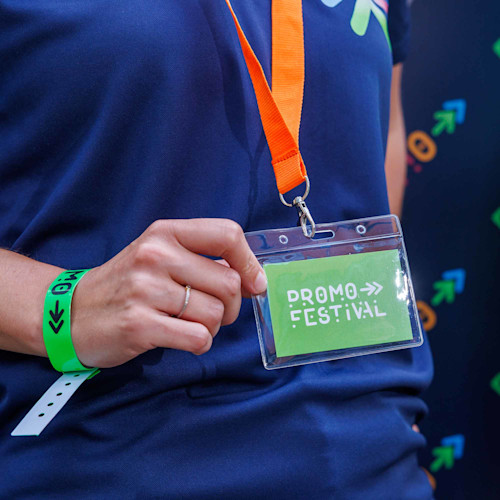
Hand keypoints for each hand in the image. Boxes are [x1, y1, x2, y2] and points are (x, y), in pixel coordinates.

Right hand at [71, 219, 266, 367]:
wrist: (73, 311)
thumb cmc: (127, 284)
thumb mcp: (160, 255)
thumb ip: (203, 259)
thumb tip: (253, 278)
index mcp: (165, 233)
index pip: (227, 234)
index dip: (250, 262)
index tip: (254, 284)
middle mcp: (155, 255)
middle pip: (229, 284)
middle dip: (231, 307)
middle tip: (211, 312)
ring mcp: (145, 289)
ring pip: (215, 314)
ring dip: (212, 327)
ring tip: (188, 324)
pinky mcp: (139, 324)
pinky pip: (198, 338)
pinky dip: (199, 343)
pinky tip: (181, 338)